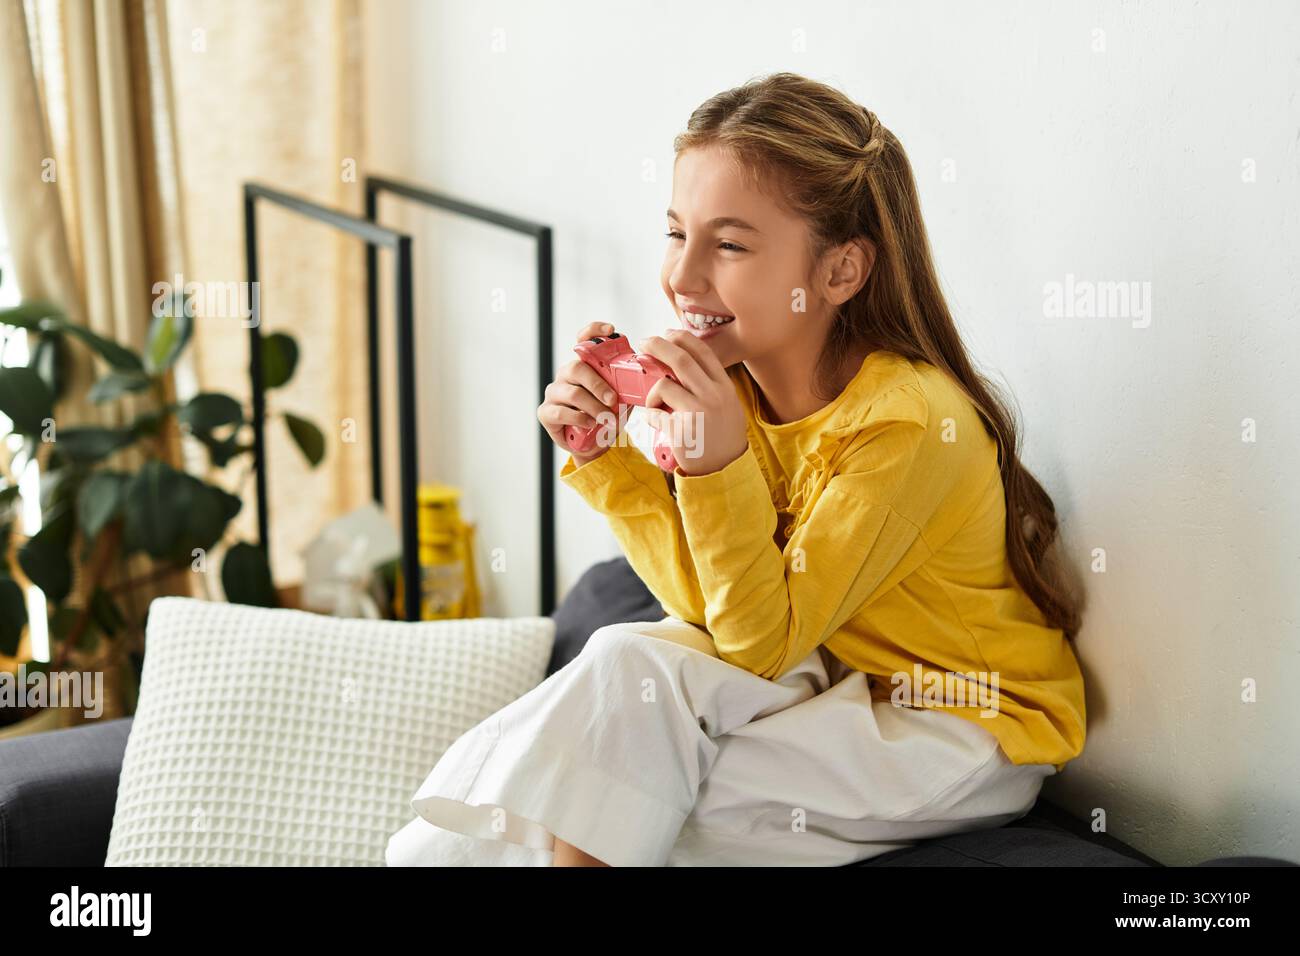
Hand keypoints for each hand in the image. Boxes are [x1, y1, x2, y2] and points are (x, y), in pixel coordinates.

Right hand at [537, 322, 622, 463]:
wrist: (594, 446)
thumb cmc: (607, 418)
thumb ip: (627, 387)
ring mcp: (554, 392)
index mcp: (584, 366)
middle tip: (613, 400)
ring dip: (593, 407)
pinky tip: (590, 424)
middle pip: (577, 368)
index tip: (611, 330)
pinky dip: (579, 418)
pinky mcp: (546, 412)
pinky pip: (560, 412)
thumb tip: (642, 378)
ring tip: (606, 419)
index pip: (583, 340)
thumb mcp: (621, 400)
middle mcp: (566, 375)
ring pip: (572, 393)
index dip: (593, 331)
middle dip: (598, 384)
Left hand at [637, 329, 748, 475]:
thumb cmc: (722, 436)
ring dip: (651, 392)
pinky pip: (654, 414)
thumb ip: (709, 385)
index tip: (667, 333)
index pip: (702, 351)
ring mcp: (697, 413)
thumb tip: (681, 362)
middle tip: (644, 343)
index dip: (681, 337)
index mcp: (724, 387)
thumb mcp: (727, 405)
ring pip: (663, 385)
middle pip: (679, 359)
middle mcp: (713, 396)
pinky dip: (651, 416)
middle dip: (657, 345)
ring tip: (654, 402)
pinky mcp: (681, 432)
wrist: (725, 470)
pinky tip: (657, 422)